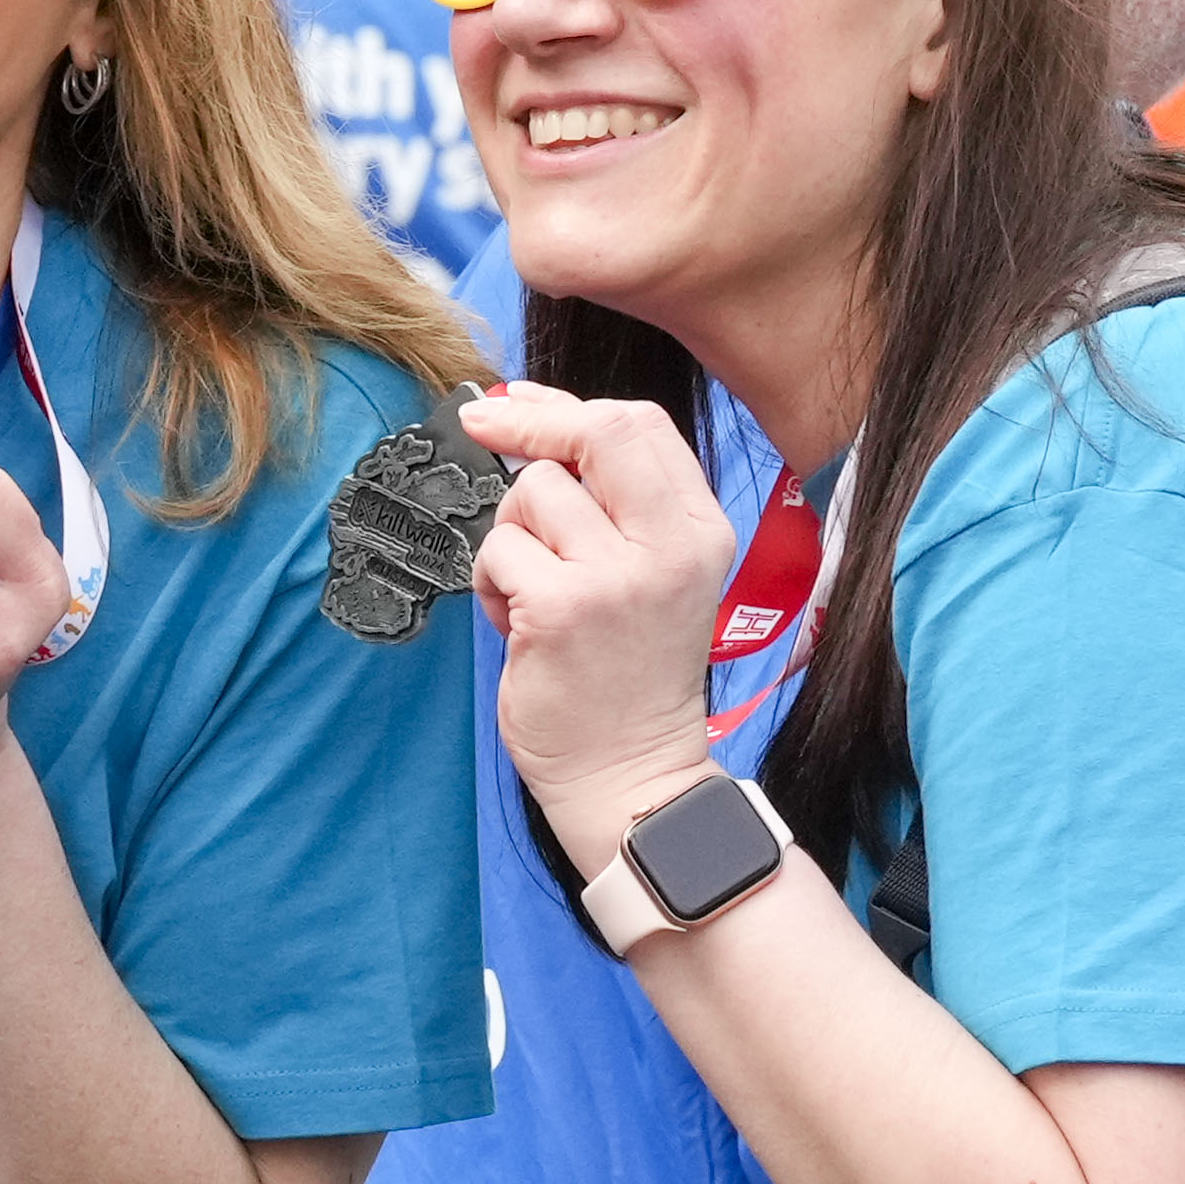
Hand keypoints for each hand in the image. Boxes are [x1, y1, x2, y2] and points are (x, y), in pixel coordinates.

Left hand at [451, 379, 740, 853]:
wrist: (631, 777)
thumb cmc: (630, 674)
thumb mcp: (656, 575)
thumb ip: (617, 503)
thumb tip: (531, 416)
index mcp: (701, 529)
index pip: (640, 423)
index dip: (568, 406)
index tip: (518, 406)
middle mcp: (672, 546)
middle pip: (595, 431)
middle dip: (527, 423)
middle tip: (483, 429)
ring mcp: (618, 577)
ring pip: (533, 491)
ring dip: (512, 536)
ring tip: (533, 592)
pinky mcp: (563, 609)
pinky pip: (499, 550)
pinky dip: (492, 583)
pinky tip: (519, 624)